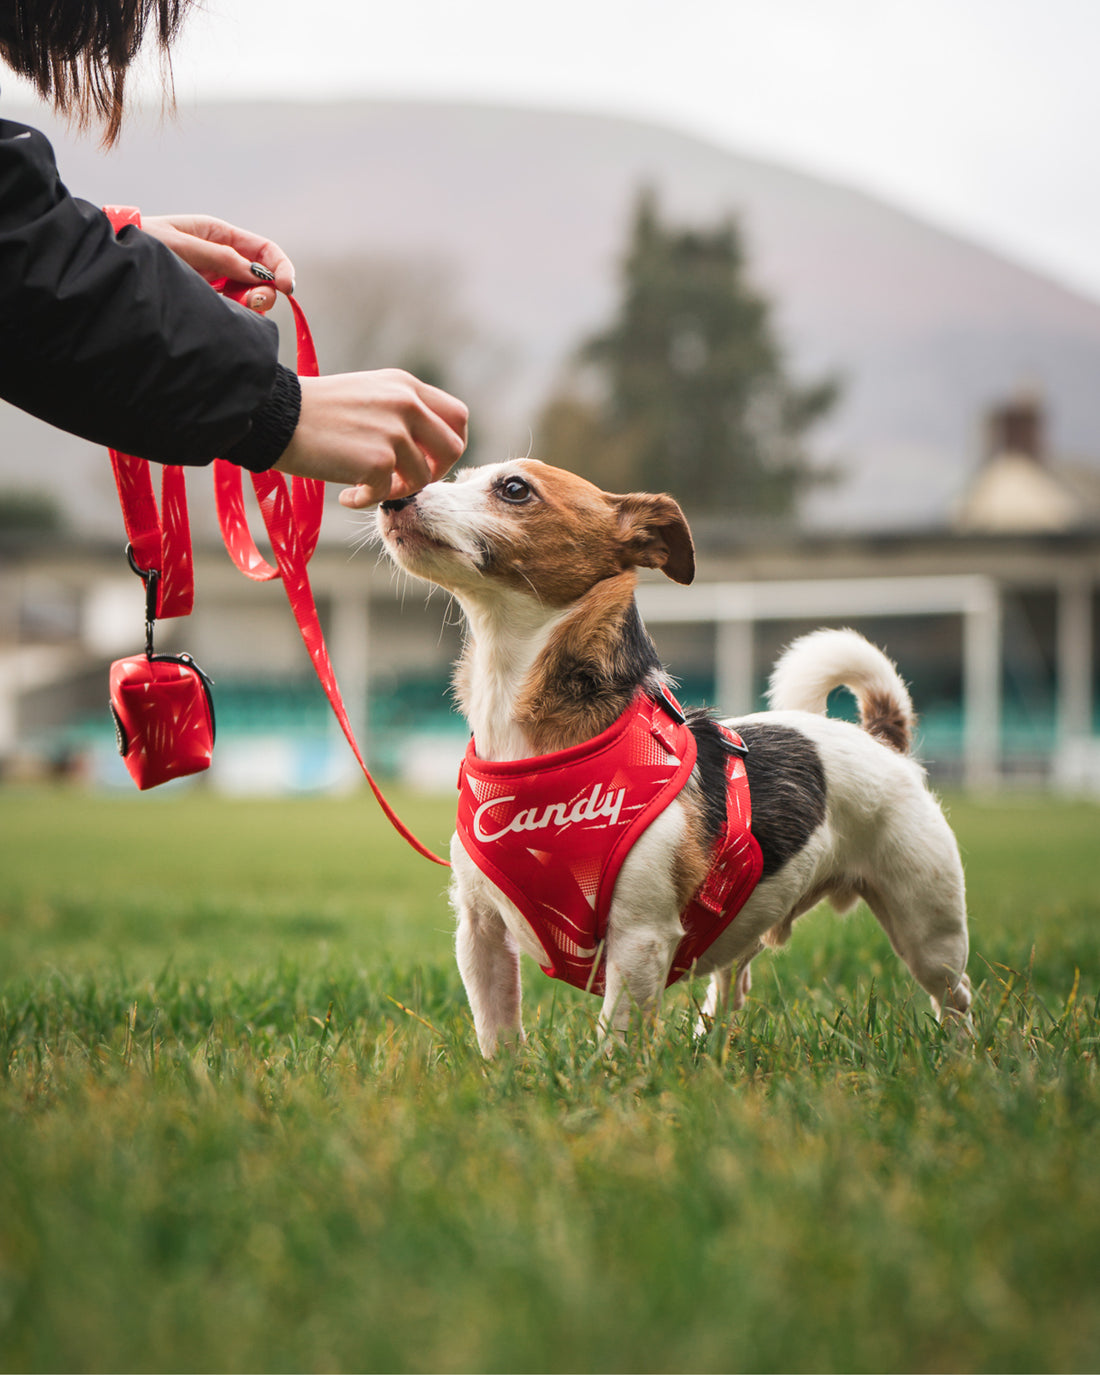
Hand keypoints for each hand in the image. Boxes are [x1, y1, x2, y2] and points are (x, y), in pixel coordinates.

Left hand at [141, 214, 294, 312]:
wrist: (112, 262)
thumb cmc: (141, 244)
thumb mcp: (181, 247)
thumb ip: (220, 258)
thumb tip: (257, 274)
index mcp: (218, 234)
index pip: (264, 250)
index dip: (281, 267)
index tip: (287, 288)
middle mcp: (221, 256)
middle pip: (262, 276)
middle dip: (264, 290)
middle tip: (250, 303)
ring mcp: (214, 279)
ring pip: (249, 295)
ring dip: (248, 304)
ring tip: (228, 306)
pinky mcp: (205, 298)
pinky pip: (232, 308)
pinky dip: (234, 313)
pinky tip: (220, 311)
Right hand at [273, 370, 468, 506]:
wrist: (274, 415)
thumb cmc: (313, 411)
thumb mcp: (368, 395)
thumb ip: (400, 412)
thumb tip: (425, 449)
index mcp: (406, 385)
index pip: (458, 416)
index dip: (449, 443)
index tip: (429, 460)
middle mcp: (407, 403)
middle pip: (453, 448)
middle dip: (435, 472)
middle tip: (405, 481)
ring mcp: (394, 431)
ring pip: (423, 477)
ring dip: (397, 490)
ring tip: (366, 487)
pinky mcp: (378, 460)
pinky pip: (388, 494)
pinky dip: (366, 501)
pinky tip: (346, 497)